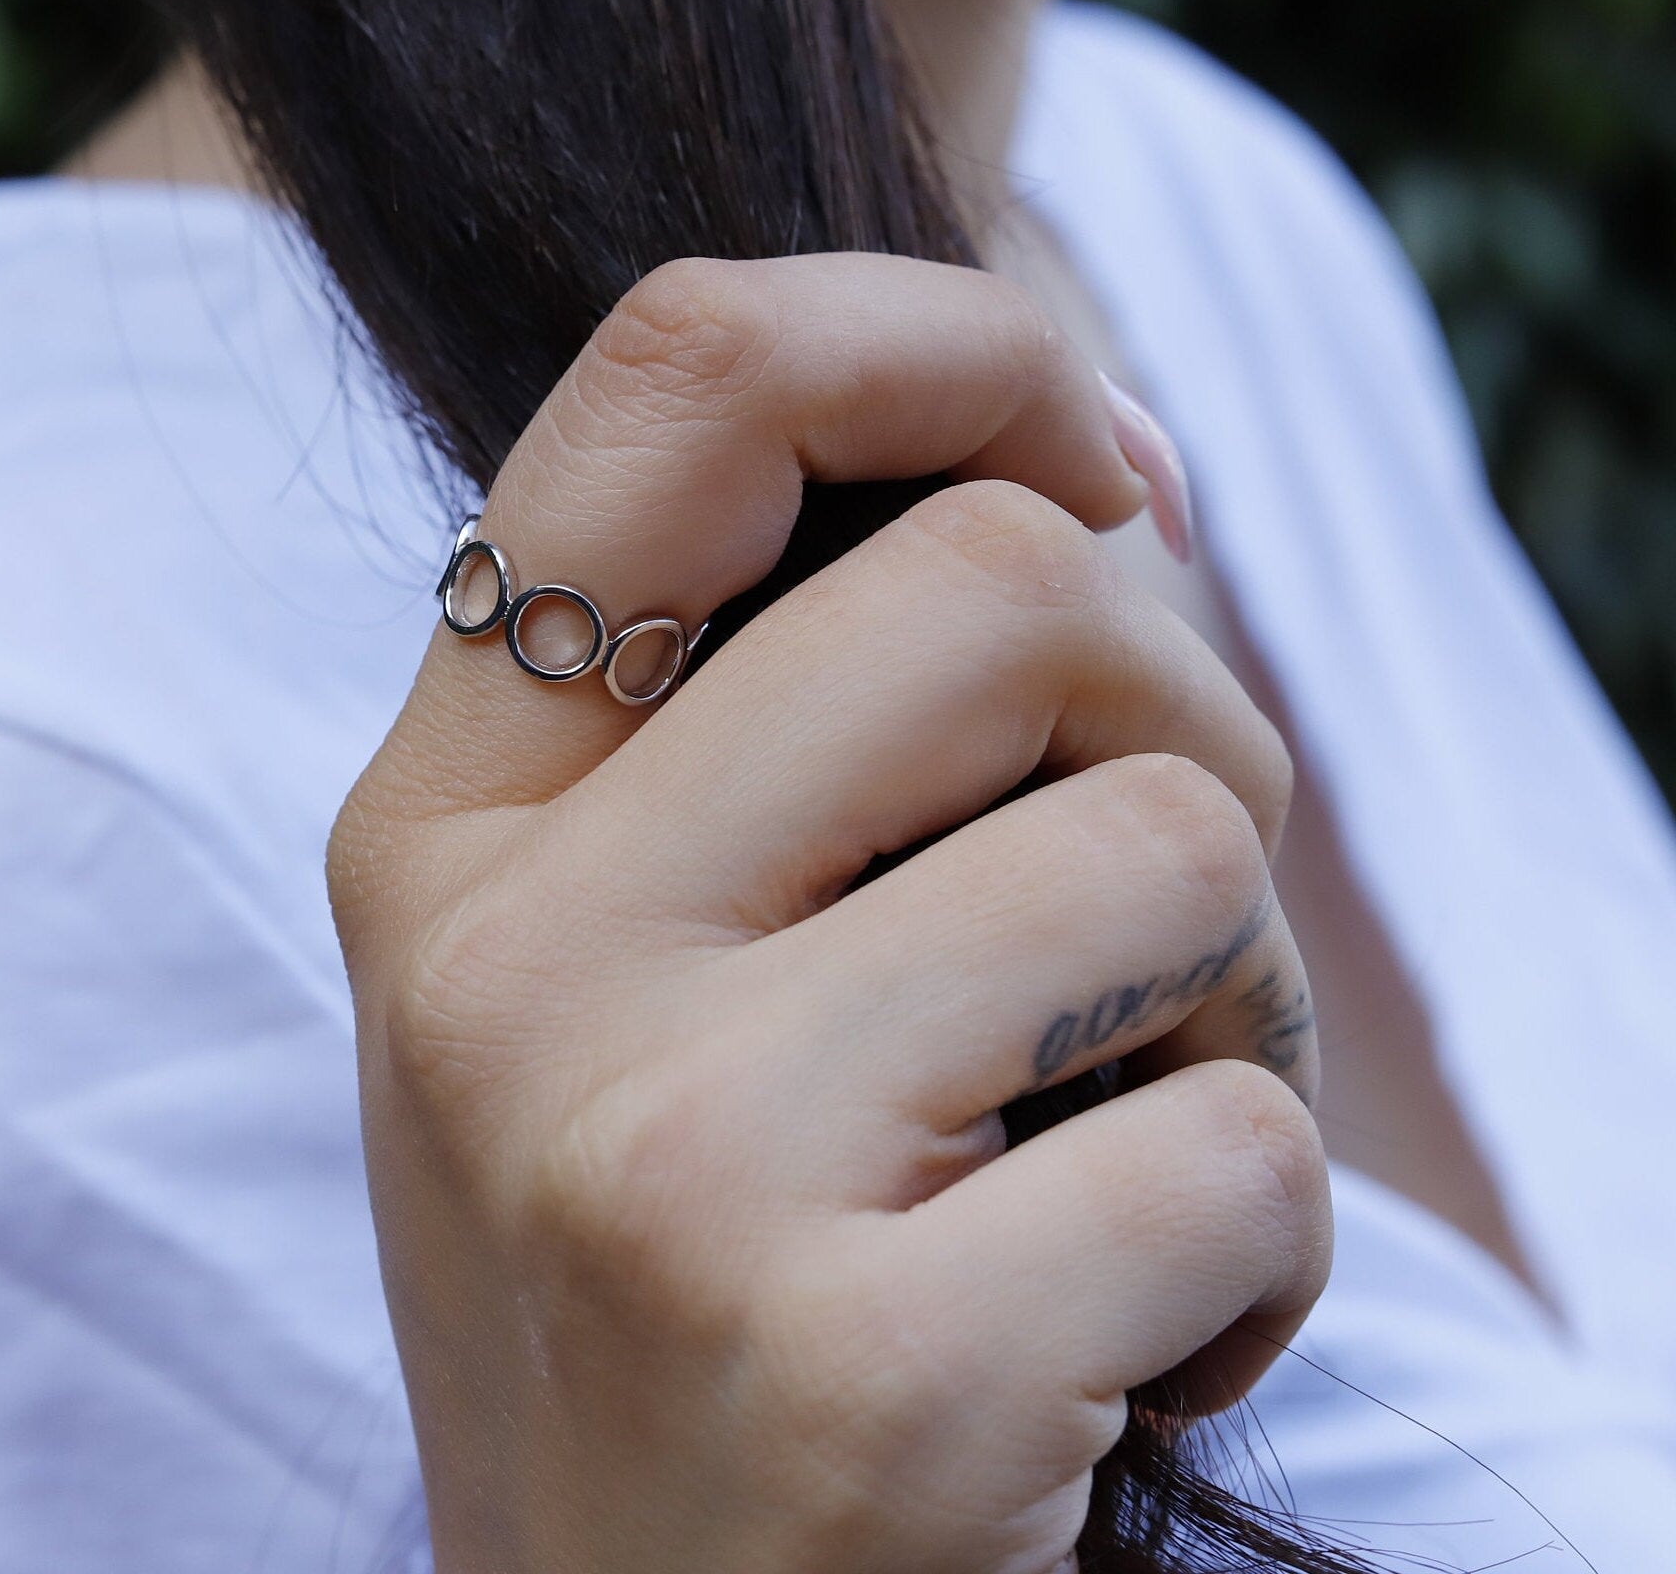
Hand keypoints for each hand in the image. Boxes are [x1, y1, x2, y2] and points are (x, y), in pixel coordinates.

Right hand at [329, 254, 1330, 1573]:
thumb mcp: (647, 963)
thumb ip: (811, 696)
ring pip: (1167, 834)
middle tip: (1137, 912)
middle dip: (1182, 715)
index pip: (683, 372)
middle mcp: (507, 957)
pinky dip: (1263, 1249)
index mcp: (448, 821)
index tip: (1101, 465)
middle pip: (1007, 580)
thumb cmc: (691, 1268)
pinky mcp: (848, 1373)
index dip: (948, 339)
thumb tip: (1117, 477)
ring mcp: (654, 1155)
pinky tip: (1114, 1351)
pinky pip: (1244, 1151)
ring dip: (1237, 990)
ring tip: (1102, 1142)